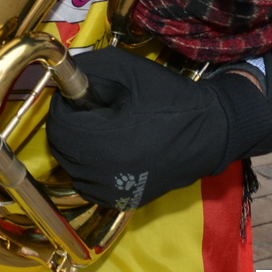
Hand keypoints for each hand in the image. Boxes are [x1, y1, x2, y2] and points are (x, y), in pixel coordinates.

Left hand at [46, 47, 259, 208]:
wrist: (211, 132)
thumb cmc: (171, 99)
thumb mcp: (129, 70)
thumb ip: (91, 69)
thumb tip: (65, 80)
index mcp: (107, 141)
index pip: (60, 126)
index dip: (63, 106)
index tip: (75, 94)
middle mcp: (106, 173)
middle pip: (62, 149)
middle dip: (68, 125)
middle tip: (87, 109)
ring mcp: (115, 192)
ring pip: (72, 169)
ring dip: (76, 146)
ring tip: (98, 128)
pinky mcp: (124, 201)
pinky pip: (88, 185)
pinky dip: (87, 168)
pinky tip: (105, 150)